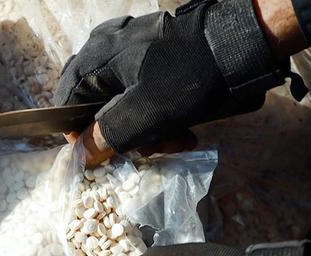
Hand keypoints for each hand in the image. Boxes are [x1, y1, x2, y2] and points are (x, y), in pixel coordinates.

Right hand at [55, 0, 291, 156]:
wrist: (242, 44)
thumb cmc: (190, 78)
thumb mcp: (145, 114)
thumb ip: (108, 136)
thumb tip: (80, 156)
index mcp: (97, 58)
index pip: (68, 101)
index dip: (80, 133)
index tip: (102, 154)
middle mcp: (108, 48)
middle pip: (98, 103)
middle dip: (123, 134)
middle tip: (149, 151)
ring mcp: (133, 48)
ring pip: (124, 100)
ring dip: (145, 129)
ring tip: (177, 140)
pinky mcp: (157, 54)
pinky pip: (144, 90)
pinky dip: (157, 112)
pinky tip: (182, 126)